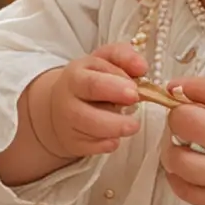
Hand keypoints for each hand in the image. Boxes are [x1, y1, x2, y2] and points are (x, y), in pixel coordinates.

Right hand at [32, 43, 147, 160]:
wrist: (62, 103)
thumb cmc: (91, 79)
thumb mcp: (104, 60)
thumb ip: (123, 56)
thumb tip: (141, 67)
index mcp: (75, 76)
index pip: (92, 84)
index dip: (114, 88)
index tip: (134, 93)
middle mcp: (67, 102)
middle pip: (85, 115)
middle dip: (113, 119)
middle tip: (135, 120)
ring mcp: (68, 125)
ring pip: (88, 133)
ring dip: (114, 131)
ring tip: (132, 126)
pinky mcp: (74, 143)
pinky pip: (91, 148)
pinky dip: (106, 145)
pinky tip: (116, 138)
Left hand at [161, 78, 204, 204]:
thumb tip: (177, 87)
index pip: (192, 114)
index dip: (179, 102)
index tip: (182, 98)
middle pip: (180, 137)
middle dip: (175, 123)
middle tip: (187, 121)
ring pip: (176, 165)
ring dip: (172, 149)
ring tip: (186, 144)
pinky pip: (182, 190)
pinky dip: (178, 174)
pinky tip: (191, 166)